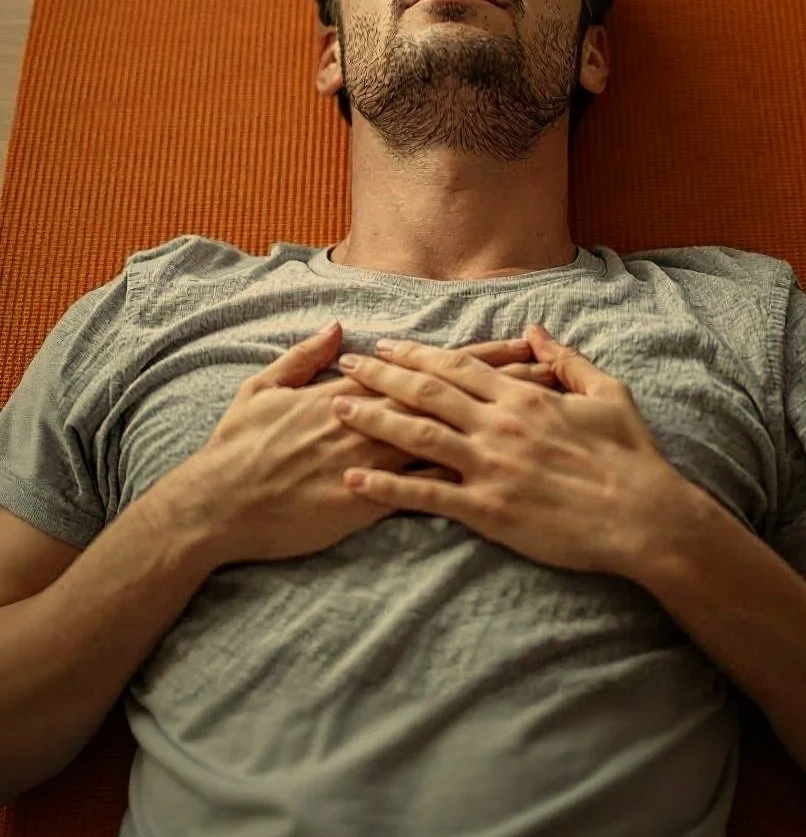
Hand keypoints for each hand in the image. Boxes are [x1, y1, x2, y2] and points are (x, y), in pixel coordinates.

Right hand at [167, 324, 559, 565]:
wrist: (218, 506)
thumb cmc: (238, 447)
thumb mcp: (263, 389)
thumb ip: (304, 358)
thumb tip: (339, 331)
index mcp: (352, 391)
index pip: (432, 368)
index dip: (481, 357)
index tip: (522, 344)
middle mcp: (372, 422)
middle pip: (454, 400)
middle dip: (508, 385)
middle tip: (556, 373)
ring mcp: (374, 463)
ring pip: (451, 441)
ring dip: (497, 430)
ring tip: (543, 423)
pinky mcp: (369, 502)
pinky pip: (426, 490)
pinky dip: (465, 481)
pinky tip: (503, 481)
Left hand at [330, 325, 692, 575]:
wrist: (645, 517)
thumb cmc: (630, 456)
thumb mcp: (607, 393)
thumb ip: (566, 360)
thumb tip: (535, 331)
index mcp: (523, 397)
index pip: (458, 366)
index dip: (416, 353)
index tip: (385, 345)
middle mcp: (499, 425)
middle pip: (427, 391)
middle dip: (382, 374)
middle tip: (347, 365)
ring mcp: (490, 467)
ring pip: (416, 435)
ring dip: (373, 418)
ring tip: (336, 409)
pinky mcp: (487, 510)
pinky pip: (425, 496)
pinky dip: (386, 486)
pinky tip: (353, 479)